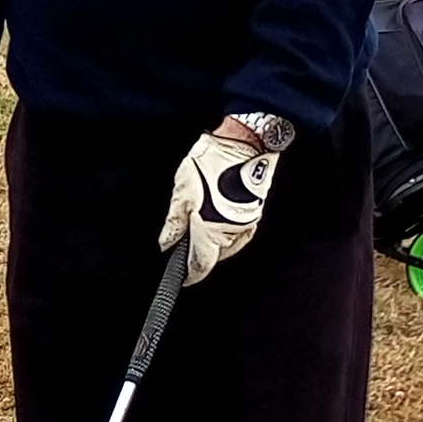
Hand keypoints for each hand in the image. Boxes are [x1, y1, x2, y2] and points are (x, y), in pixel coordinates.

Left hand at [156, 126, 278, 280]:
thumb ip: (174, 221)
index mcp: (213, 229)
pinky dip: (228, 236)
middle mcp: (233, 231)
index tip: (183, 278)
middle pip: (216, 255)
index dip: (191, 273)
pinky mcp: (255, 212)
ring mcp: (247, 222)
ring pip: (229, 245)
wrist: (244, 142)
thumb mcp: (182, 191)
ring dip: (214, 245)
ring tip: (200, 236)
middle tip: (186, 252)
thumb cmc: (213, 162)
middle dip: (201, 256)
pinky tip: (219, 229)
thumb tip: (167, 242)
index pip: (202, 263)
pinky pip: (240, 234)